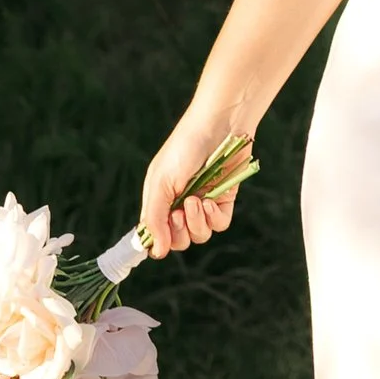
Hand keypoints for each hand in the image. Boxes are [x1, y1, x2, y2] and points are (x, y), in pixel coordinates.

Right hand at [138, 109, 253, 259]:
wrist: (219, 126)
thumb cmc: (184, 148)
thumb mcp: (161, 183)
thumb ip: (155, 217)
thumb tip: (155, 252)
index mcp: (160, 199)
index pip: (155, 233)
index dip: (157, 242)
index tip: (159, 241)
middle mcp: (180, 204)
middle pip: (178, 241)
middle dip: (179, 233)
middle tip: (179, 213)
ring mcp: (203, 203)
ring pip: (200, 235)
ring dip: (197, 224)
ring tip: (196, 201)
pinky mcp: (224, 199)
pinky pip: (219, 224)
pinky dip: (213, 217)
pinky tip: (210, 201)